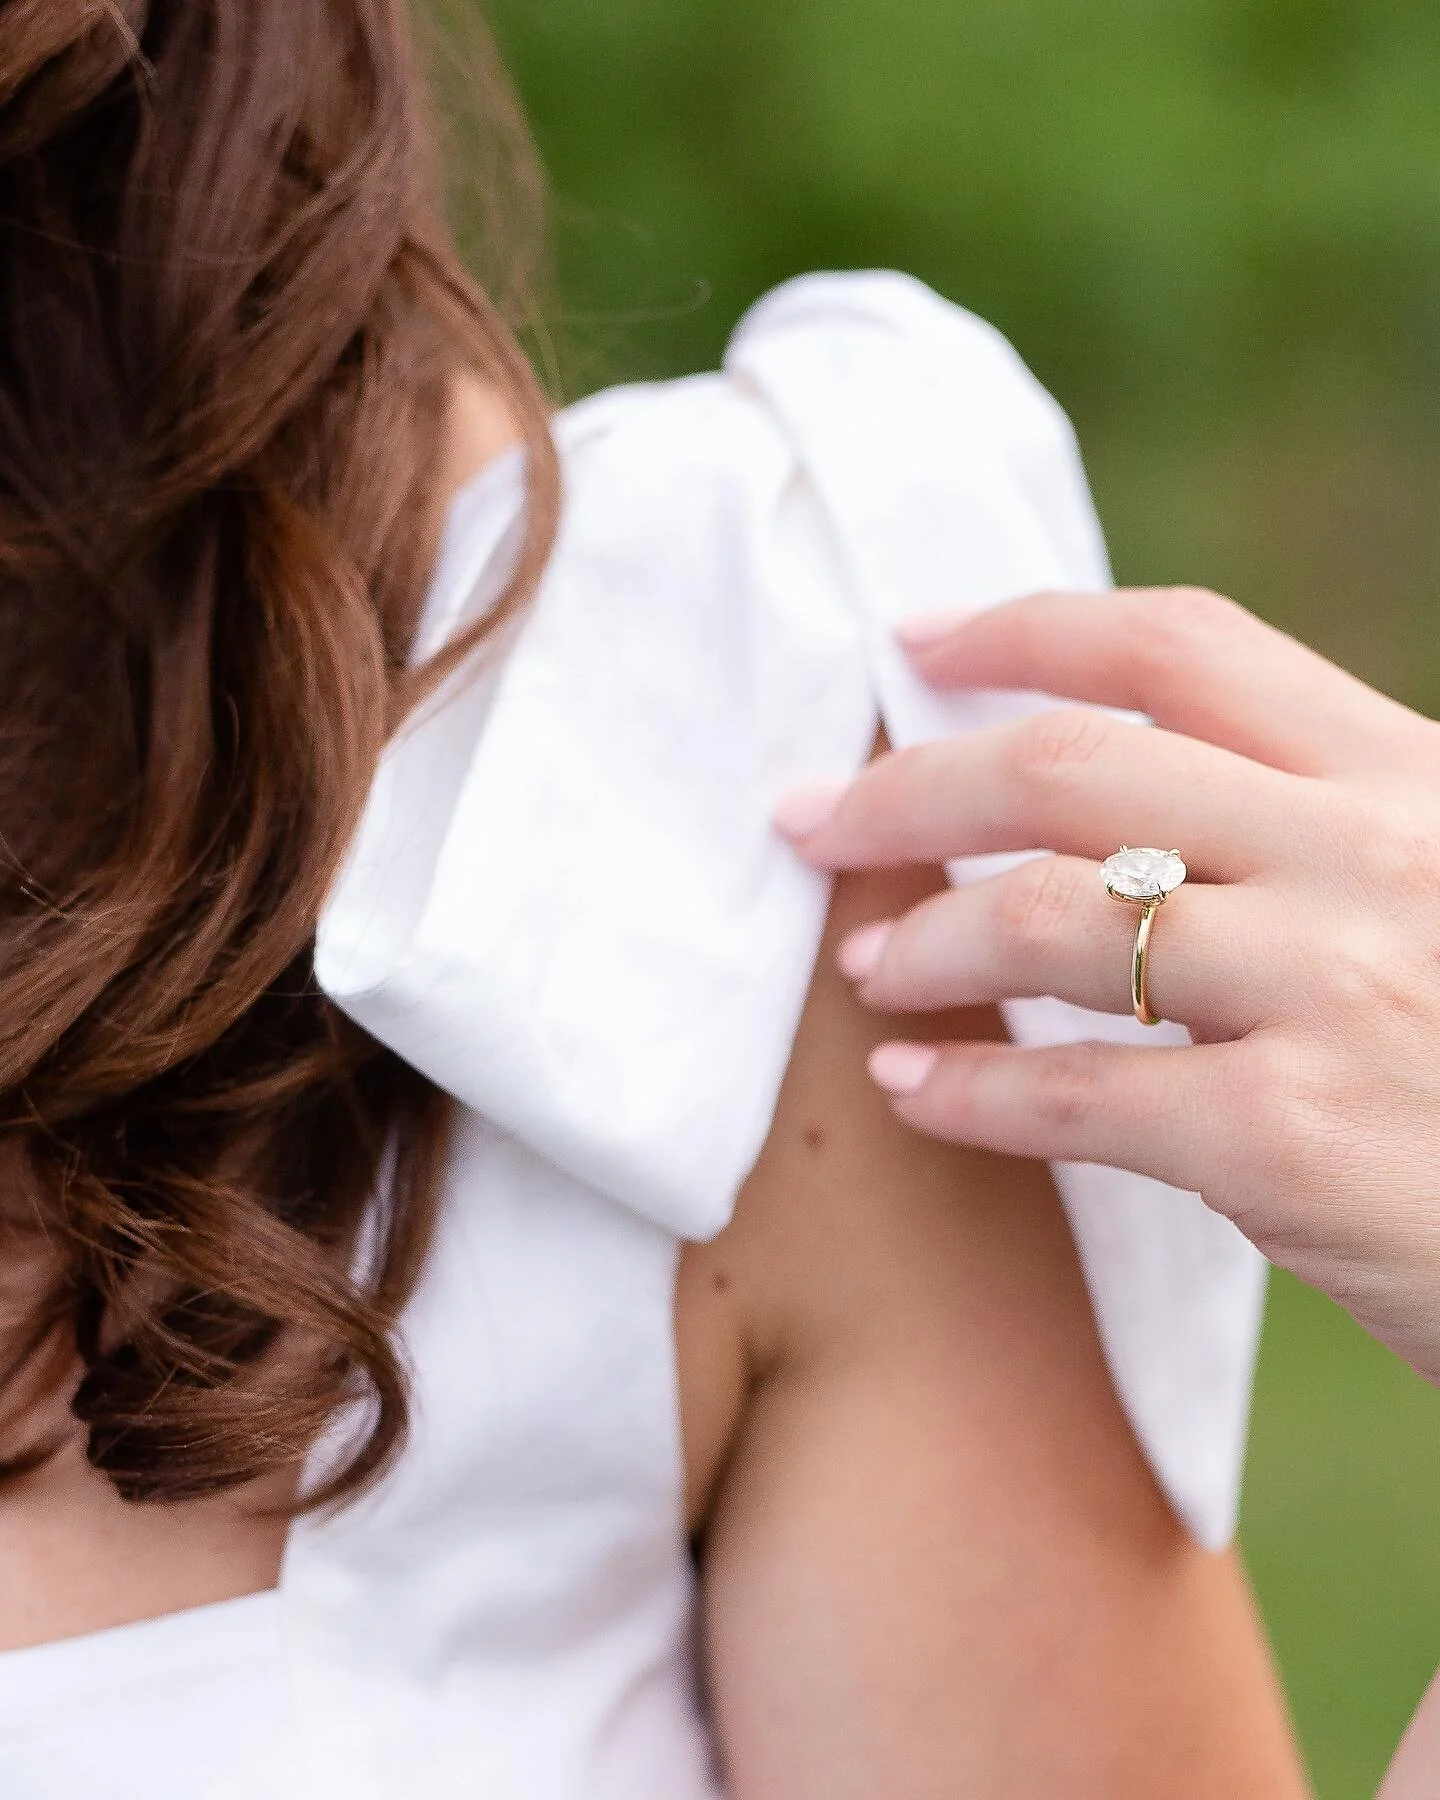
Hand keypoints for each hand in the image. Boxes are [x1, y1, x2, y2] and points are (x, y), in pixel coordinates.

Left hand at [774, 587, 1439, 1388]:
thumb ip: (1319, 825)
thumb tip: (1122, 801)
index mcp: (1407, 775)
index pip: (1184, 646)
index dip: (1028, 627)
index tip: (915, 641)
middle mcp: (1370, 854)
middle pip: (1074, 768)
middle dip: (914, 785)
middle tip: (816, 817)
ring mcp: (1335, 990)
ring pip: (1050, 920)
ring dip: (924, 940)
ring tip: (868, 967)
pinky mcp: (1296, 1141)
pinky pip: (1074, 1098)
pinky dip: (968, 1095)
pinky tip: (912, 1093)